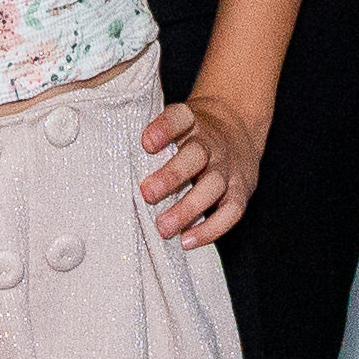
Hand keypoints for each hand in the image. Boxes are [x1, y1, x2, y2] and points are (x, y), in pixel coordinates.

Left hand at [139, 92, 266, 248]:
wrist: (236, 126)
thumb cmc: (192, 133)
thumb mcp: (178, 125)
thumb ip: (155, 143)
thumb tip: (116, 168)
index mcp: (193, 122)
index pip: (180, 117)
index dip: (164, 128)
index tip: (146, 142)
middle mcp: (213, 143)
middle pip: (196, 155)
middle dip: (172, 175)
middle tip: (146, 193)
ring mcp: (228, 167)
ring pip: (213, 185)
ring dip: (187, 208)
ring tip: (163, 227)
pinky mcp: (241, 189)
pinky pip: (231, 211)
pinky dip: (210, 229)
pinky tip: (187, 241)